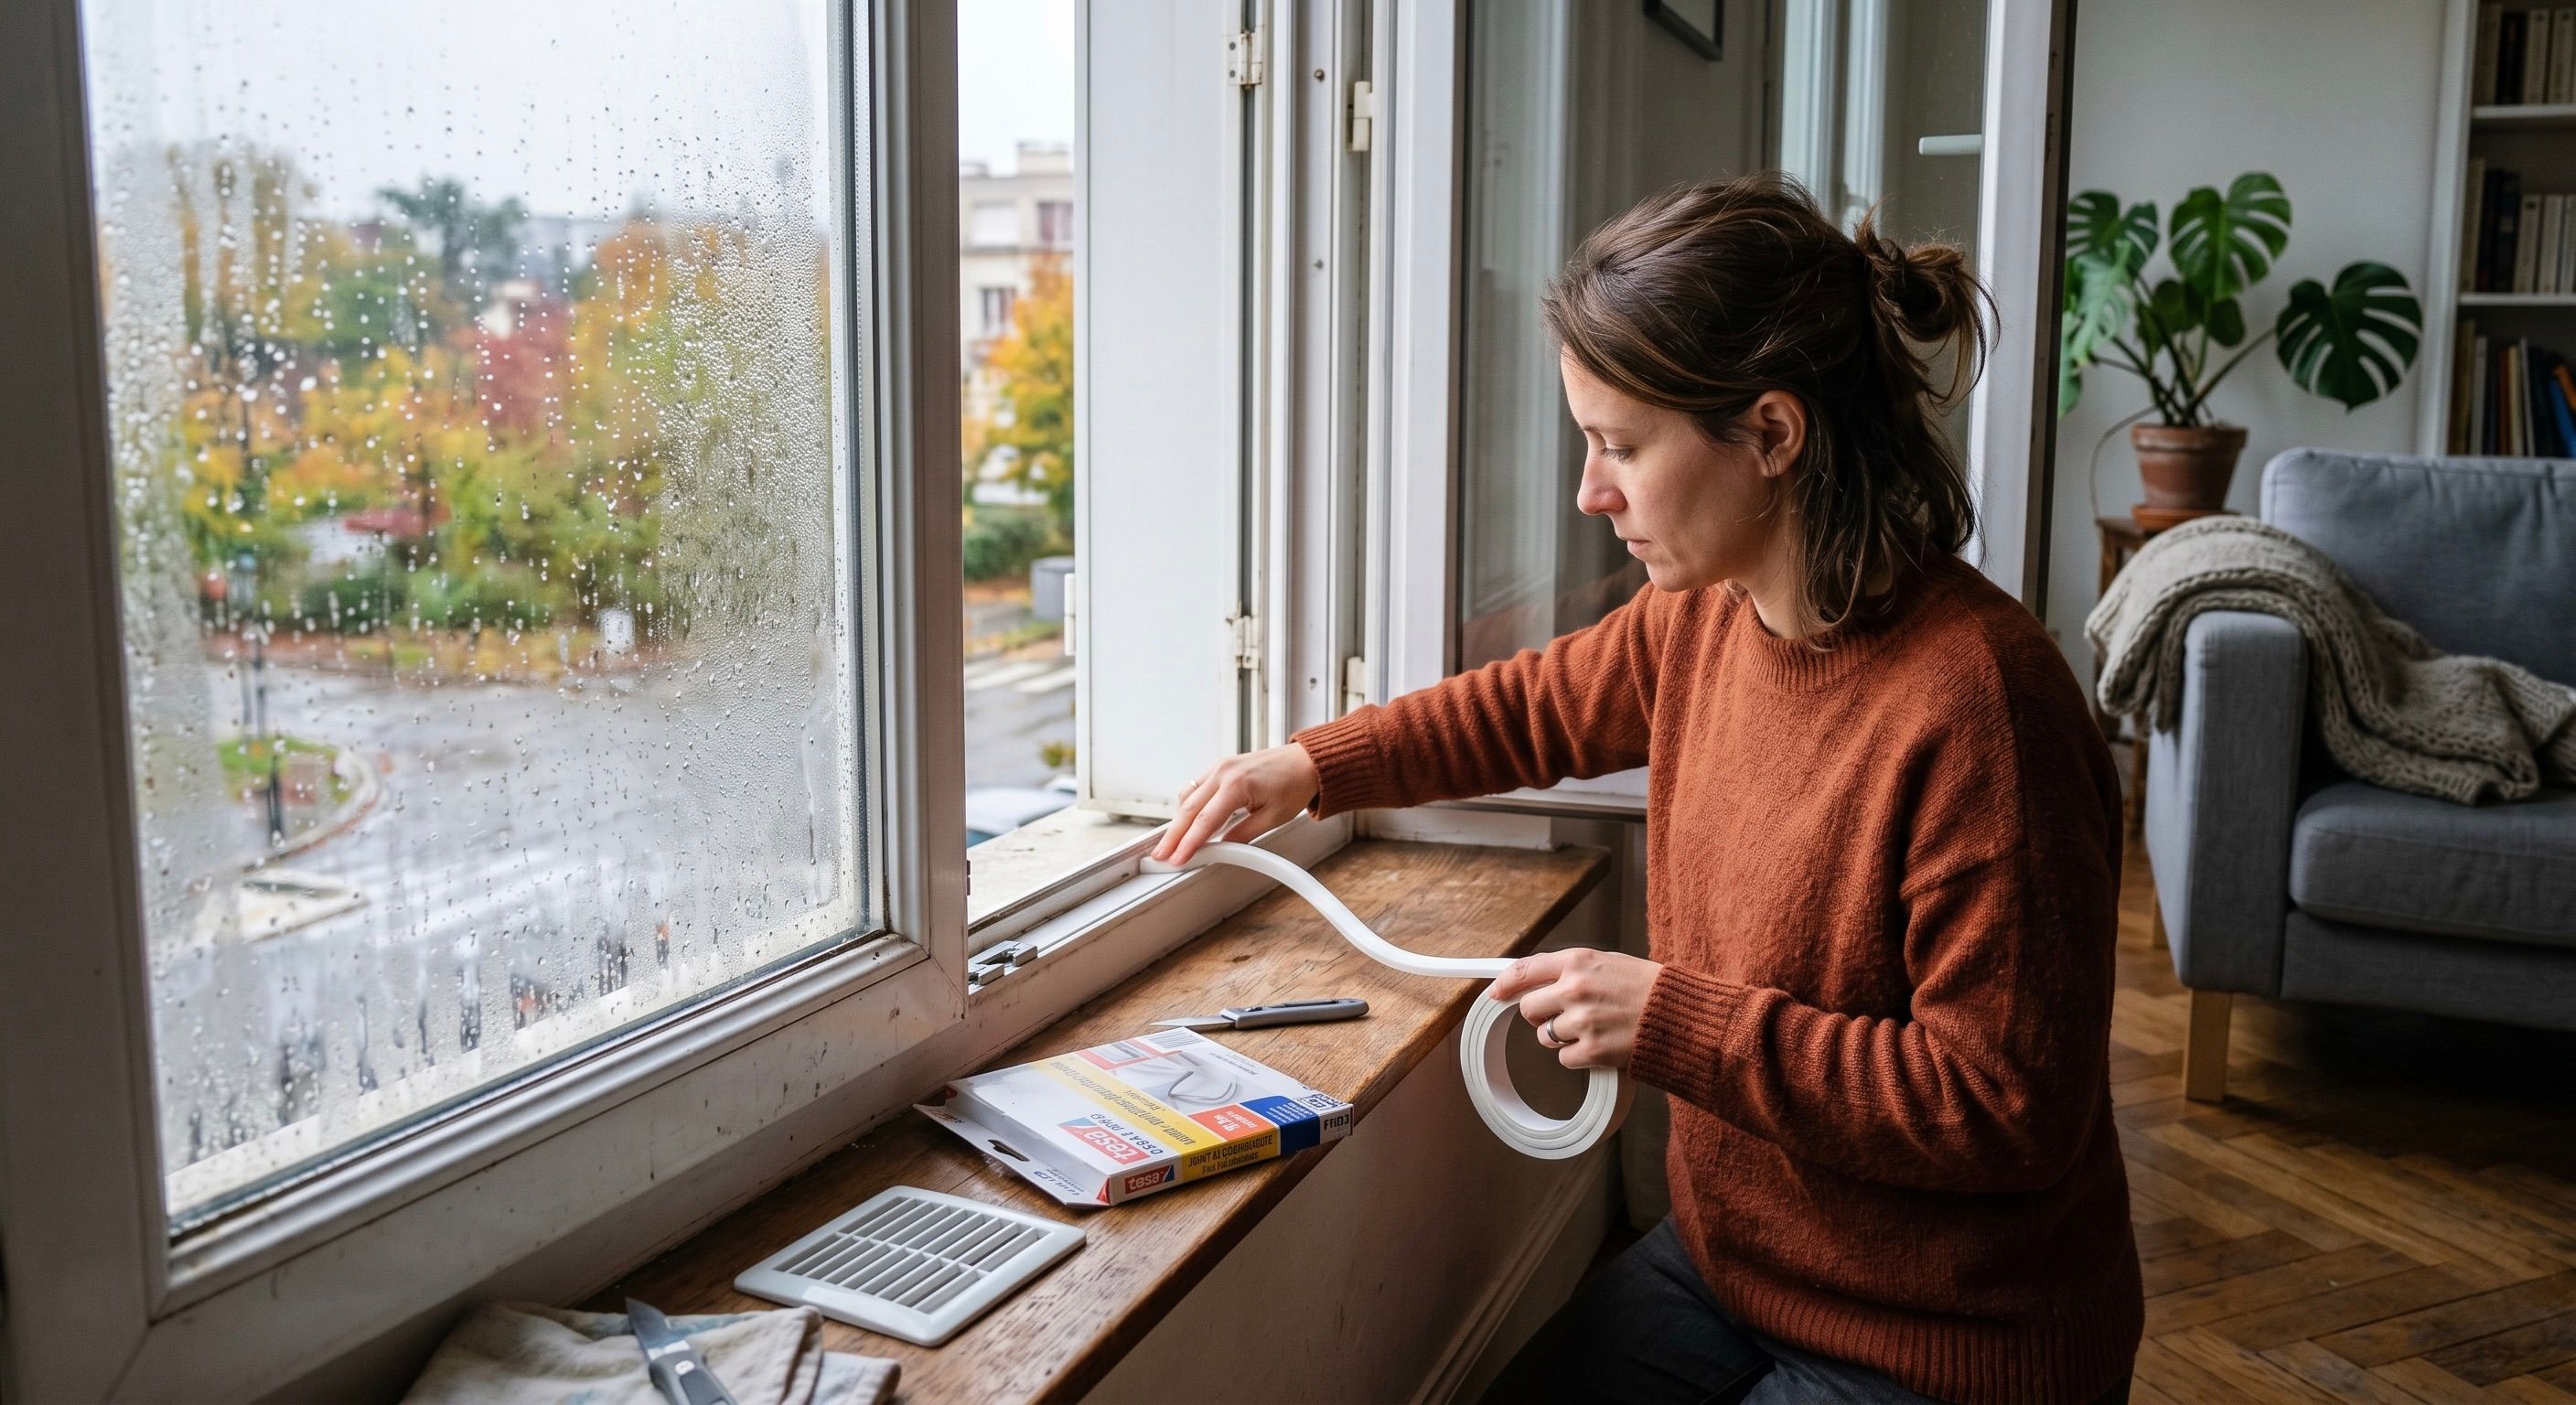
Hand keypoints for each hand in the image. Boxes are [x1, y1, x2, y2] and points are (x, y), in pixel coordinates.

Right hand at [1151, 743, 1322, 865]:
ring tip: (1170, 842)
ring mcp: (1219, 766)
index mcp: (1237, 785)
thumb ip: (1243, 834)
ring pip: (1187, 796)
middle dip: (1172, 835)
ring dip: (1177, 820)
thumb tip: (1221, 849)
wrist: (1306, 762)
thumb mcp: (1273, 818)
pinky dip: (1188, 805)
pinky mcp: (1220, 766)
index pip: (1204, 821)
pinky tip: (1186, 821)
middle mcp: (1223, 772)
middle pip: (1188, 809)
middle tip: (1160, 854)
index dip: (1188, 844)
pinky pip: (1196, 787)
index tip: (1177, 858)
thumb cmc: (1295, 785)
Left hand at [1487, 948, 1663, 1070]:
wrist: (1680, 1016)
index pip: (1524, 970)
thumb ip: (1570, 970)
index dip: (1504, 984)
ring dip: (1561, 1037)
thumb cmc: (1647, 987)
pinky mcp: (1592, 1051)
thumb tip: (1532, 982)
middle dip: (1540, 1015)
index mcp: (1578, 961)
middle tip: (1564, 1015)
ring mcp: (1582, 1021)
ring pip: (1544, 1036)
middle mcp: (1574, 989)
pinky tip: (1599, 1045)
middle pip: (1529, 1008)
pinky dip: (1578, 1056)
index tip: (1495, 993)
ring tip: (1592, 1028)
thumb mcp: (1607, 963)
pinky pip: (1564, 1058)